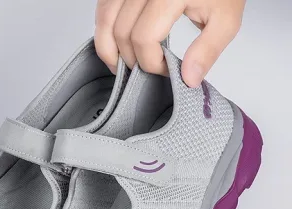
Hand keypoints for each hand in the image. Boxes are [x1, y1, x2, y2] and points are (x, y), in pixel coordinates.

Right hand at [95, 0, 245, 86]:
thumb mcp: (225, 18)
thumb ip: (208, 50)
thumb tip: (188, 79)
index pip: (144, 39)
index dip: (152, 63)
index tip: (166, 70)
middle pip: (122, 33)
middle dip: (132, 60)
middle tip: (148, 68)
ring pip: (105, 21)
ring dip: (109, 49)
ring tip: (123, 65)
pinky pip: (102, 9)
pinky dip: (104, 30)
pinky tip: (115, 43)